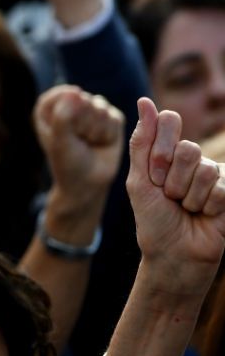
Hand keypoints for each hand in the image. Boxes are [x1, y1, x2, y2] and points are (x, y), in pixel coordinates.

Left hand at [35, 85, 123, 204]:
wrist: (88, 182)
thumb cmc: (68, 162)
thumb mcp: (60, 141)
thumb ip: (63, 116)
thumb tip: (75, 92)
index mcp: (49, 109)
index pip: (57, 96)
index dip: (65, 109)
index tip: (67, 126)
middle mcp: (70, 105)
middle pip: (81, 100)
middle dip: (81, 124)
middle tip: (77, 141)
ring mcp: (92, 110)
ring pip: (100, 108)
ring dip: (95, 130)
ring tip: (88, 143)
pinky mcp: (111, 118)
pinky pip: (114, 117)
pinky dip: (108, 134)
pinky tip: (102, 143)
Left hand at [127, 98, 224, 295]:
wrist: (172, 255)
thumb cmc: (153, 219)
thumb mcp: (139, 180)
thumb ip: (142, 141)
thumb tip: (144, 100)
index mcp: (168, 150)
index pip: (169, 122)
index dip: (158, 153)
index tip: (153, 176)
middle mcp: (194, 159)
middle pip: (188, 149)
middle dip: (171, 180)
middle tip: (169, 198)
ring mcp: (216, 173)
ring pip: (206, 170)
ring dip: (189, 197)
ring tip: (186, 208)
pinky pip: (221, 188)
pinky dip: (206, 207)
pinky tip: (204, 215)